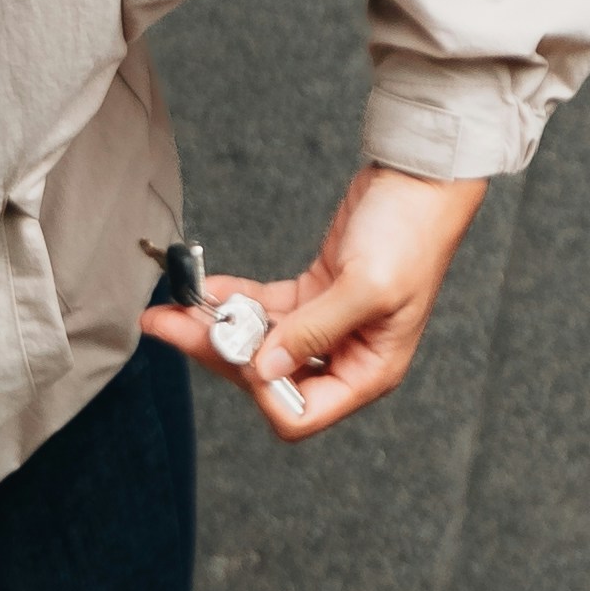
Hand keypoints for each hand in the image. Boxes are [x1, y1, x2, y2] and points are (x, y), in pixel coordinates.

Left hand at [142, 165, 487, 440]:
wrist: (420, 178)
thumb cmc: (412, 232)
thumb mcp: (366, 287)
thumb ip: (313, 332)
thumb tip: (263, 368)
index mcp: (369, 371)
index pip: (300, 412)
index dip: (261, 389)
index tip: (237, 352)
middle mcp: (346, 357)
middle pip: (267, 376)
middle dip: (218, 352)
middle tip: (169, 326)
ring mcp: (326, 326)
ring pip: (257, 340)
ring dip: (214, 326)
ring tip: (170, 308)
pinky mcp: (312, 294)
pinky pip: (263, 308)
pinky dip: (233, 300)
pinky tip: (204, 291)